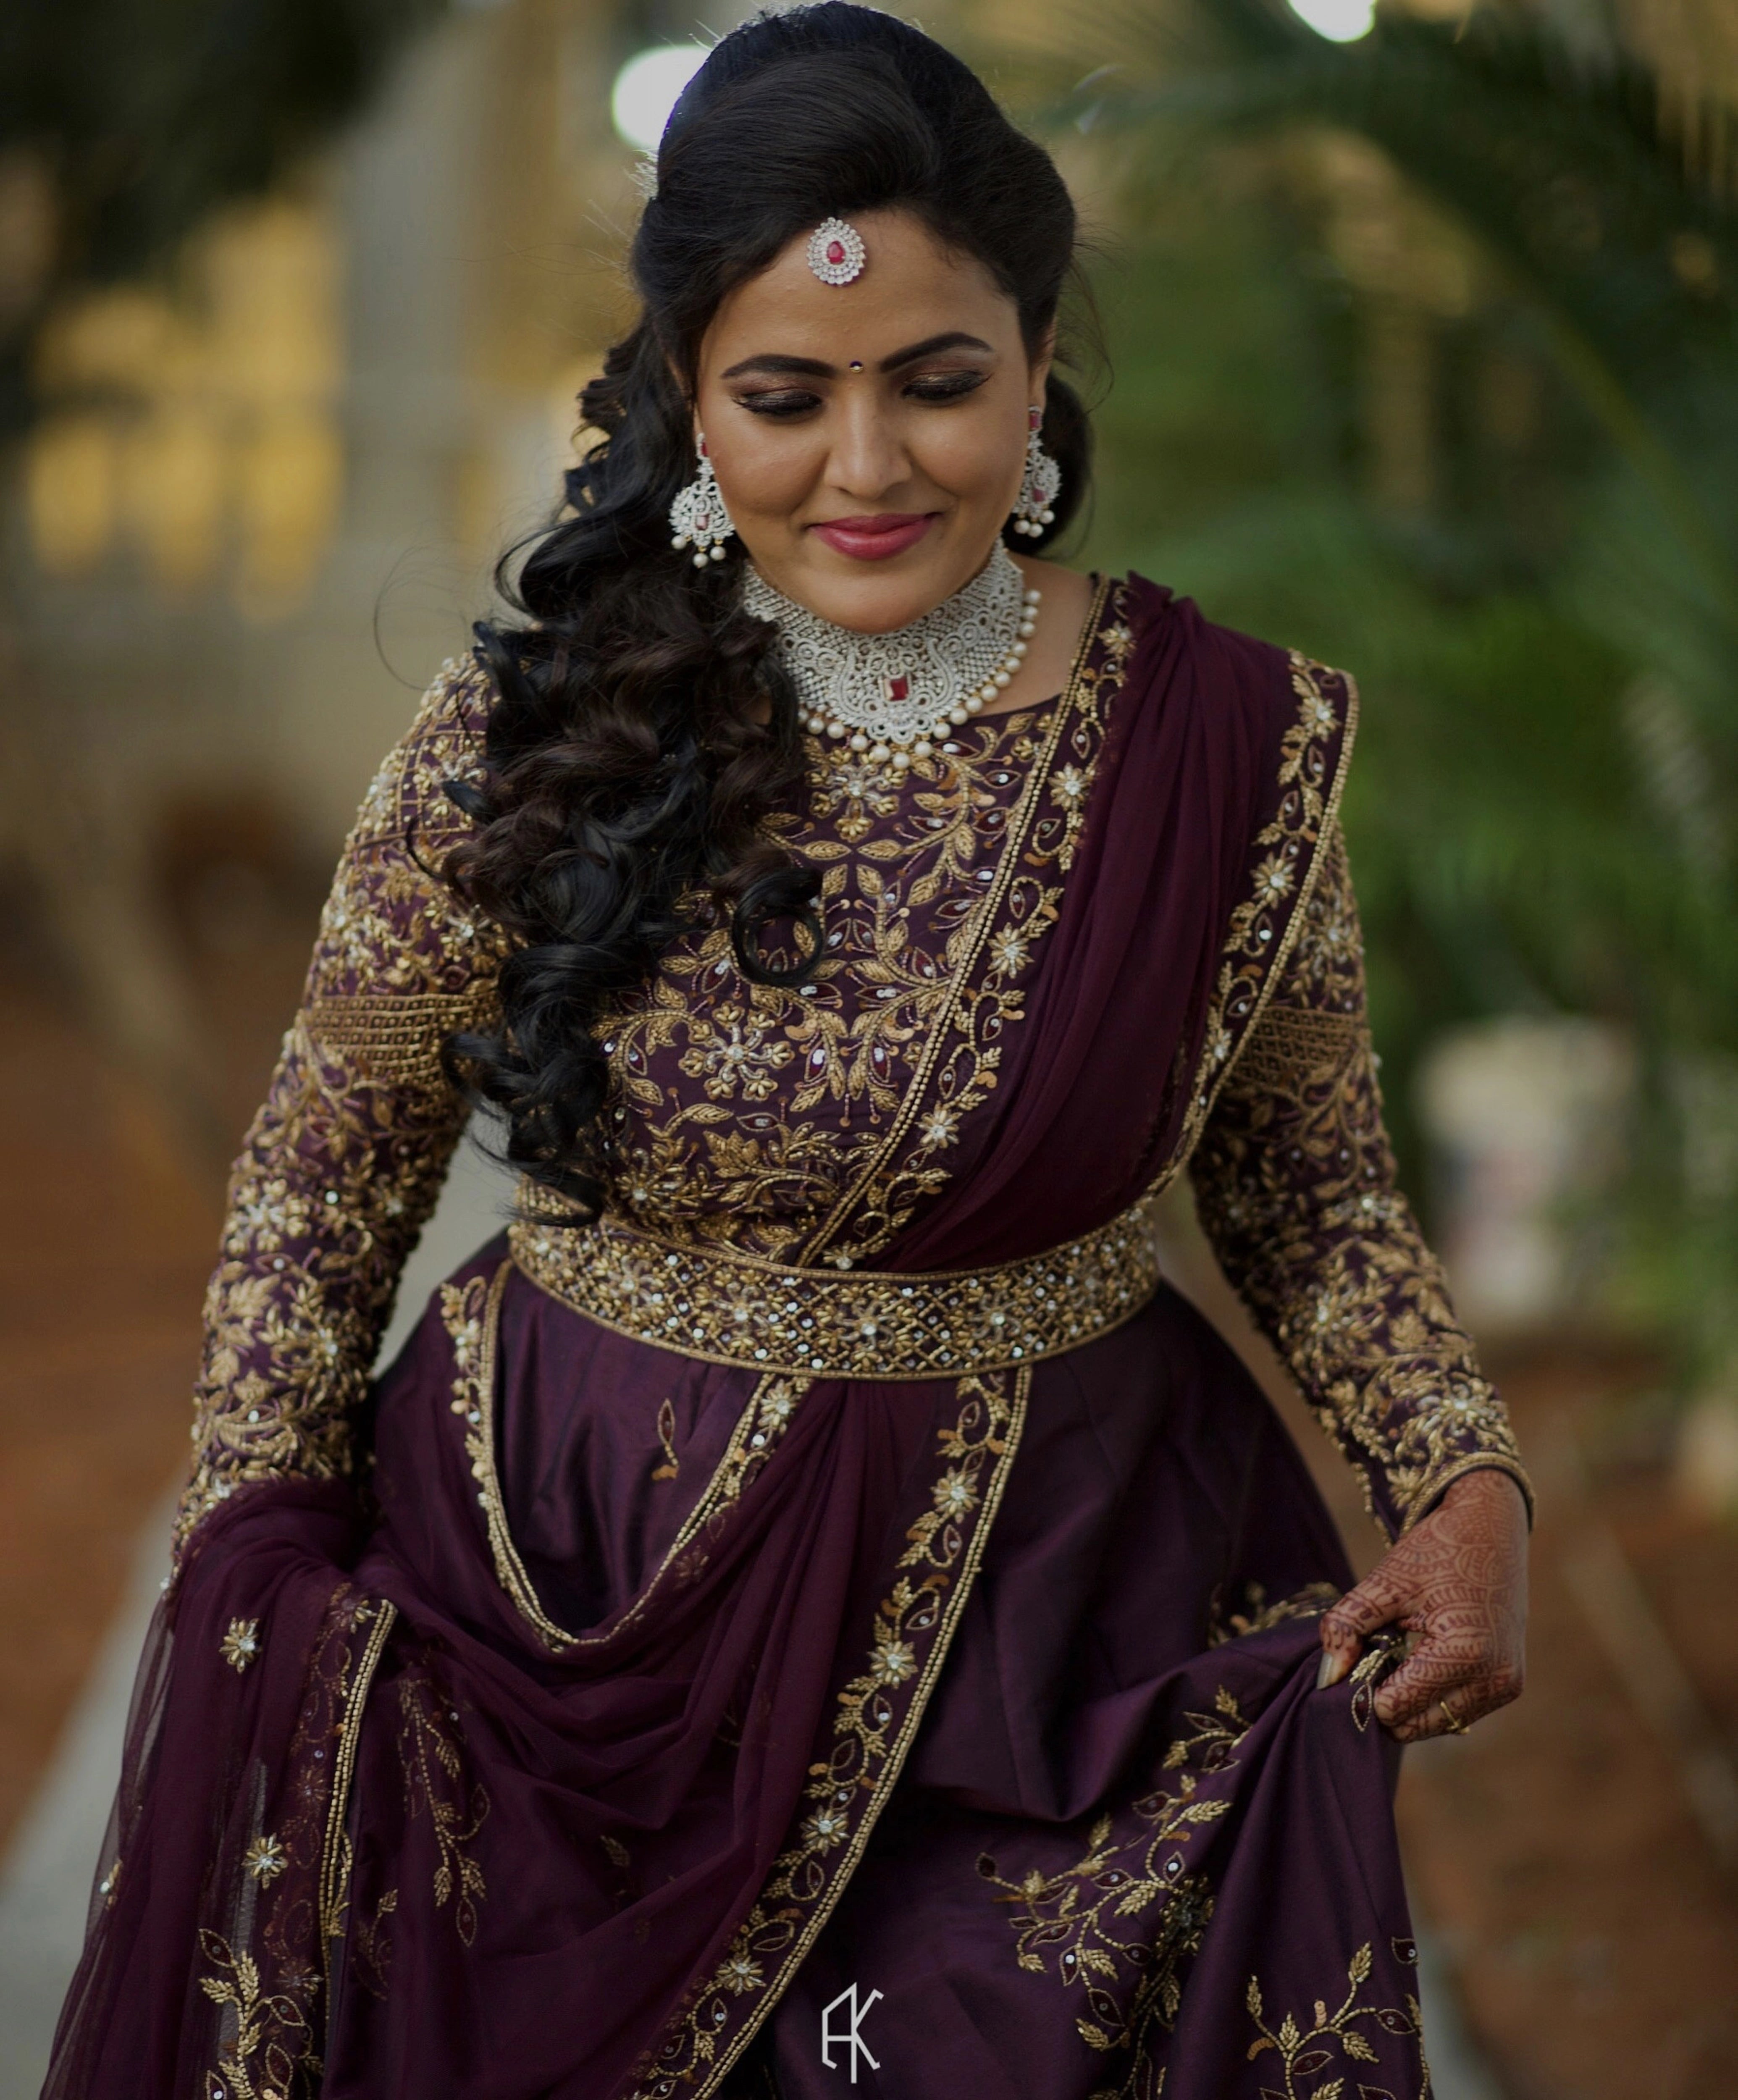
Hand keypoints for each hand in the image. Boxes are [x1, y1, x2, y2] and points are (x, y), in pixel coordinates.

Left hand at [1316, 1468, 1528, 1741]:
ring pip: (1436, 1724)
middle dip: (1385, 1699)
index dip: (1363, 1689)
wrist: (1492, 1528)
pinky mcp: (1507, 1685)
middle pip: (1415, 1726)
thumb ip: (1349, 1626)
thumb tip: (1328, 1675)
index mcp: (1464, 1653)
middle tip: (1372, 1656)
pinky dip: (1432, 1696)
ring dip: (1409, 1701)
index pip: (1395, 1707)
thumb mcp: (1385, 1581)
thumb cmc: (1438, 1549)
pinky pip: (1457, 1713)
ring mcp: (1505, 1686)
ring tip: (1398, 1653)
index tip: (1352, 1658)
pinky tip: (1421, 1658)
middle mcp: (1492, 1679)